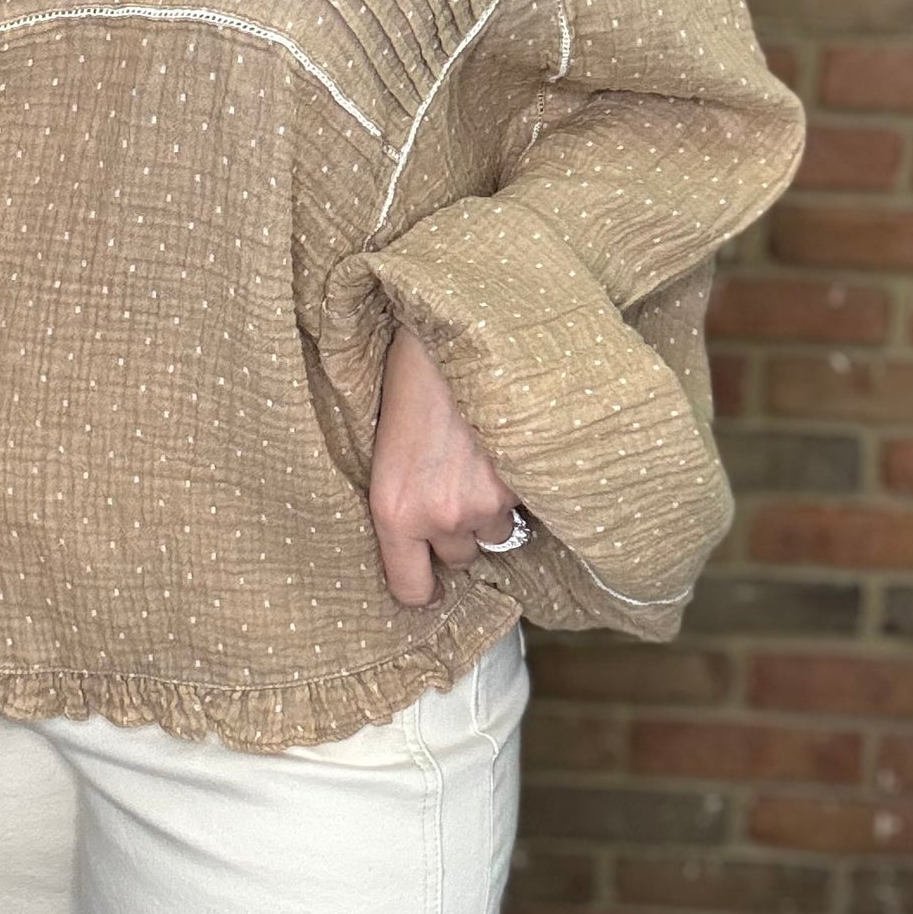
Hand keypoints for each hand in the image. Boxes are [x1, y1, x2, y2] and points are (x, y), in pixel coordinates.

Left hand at [369, 320, 524, 606]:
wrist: (459, 325)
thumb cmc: (413, 374)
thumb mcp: (385, 444)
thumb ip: (403, 498)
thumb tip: (420, 531)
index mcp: (393, 509)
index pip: (411, 588)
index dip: (424, 585)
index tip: (431, 579)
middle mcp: (440, 516)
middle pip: (461, 557)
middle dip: (461, 528)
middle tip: (456, 482)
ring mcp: (488, 501)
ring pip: (498, 529)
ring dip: (493, 504)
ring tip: (482, 454)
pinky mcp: (527, 480)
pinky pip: (528, 501)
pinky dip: (522, 480)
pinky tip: (505, 443)